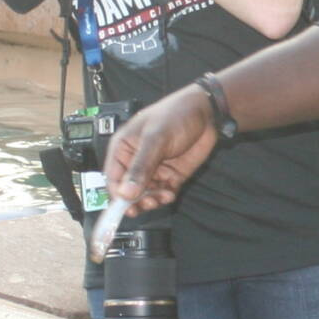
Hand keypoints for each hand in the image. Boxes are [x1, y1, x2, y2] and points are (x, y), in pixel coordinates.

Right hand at [106, 85, 219, 213]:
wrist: (206, 112)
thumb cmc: (175, 115)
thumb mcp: (155, 140)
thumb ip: (140, 167)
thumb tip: (125, 193)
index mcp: (124, 148)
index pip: (113, 178)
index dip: (117, 195)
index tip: (124, 207)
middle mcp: (136, 161)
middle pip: (128, 190)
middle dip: (135, 200)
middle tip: (145, 204)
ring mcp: (154, 169)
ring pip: (146, 194)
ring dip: (152, 200)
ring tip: (161, 197)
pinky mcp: (171, 175)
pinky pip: (163, 192)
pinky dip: (165, 197)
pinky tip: (170, 194)